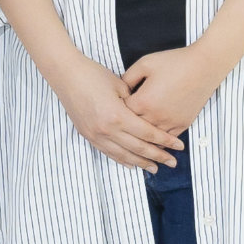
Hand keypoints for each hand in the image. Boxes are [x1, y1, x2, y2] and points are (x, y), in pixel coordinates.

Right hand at [46, 50, 186, 171]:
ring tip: (155, 168)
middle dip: (158, 156)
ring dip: (141, 163)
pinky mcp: (88, 135)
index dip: (165, 141)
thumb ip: (134, 103)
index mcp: (118, 116)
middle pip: (138, 148)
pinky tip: (131, 164)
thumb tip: (145, 116)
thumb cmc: (93, 74)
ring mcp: (96, 135)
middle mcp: (107, 130)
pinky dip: (122, 160)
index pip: (148, 134)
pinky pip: (108, 152)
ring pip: (123, 155)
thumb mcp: (120, 85)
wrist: (65, 75)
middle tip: (173, 162)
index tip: (178, 147)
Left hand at [123, 43, 226, 138]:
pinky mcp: (182, 125)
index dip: (116, 110)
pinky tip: (153, 143)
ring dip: (142, 139)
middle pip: (133, 130)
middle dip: (127, 127)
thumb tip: (119, 90)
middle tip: (121, 125)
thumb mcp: (144, 64)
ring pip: (150, 140)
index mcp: (143, 101)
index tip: (115, 107)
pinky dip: (159, 143)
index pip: (121, 113)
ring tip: (134, 141)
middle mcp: (155, 116)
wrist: (203, 66)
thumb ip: (127, 78)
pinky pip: (167, 141)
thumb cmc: (174, 62)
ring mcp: (170, 123)